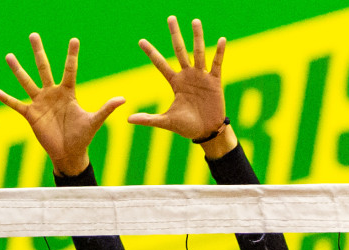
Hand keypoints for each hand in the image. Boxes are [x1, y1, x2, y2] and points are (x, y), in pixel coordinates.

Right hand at [0, 33, 124, 177]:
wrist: (69, 154)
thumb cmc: (83, 137)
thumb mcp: (94, 122)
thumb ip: (105, 109)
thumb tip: (123, 99)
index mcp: (68, 92)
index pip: (69, 70)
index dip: (72, 55)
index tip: (74, 39)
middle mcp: (52, 94)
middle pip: (44, 68)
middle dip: (38, 52)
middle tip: (33, 35)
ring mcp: (40, 103)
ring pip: (27, 82)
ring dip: (18, 70)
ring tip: (9, 56)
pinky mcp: (31, 115)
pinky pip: (16, 105)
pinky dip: (6, 99)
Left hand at [129, 16, 232, 154]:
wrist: (206, 132)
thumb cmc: (186, 126)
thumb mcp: (165, 122)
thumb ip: (148, 119)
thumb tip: (128, 119)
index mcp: (175, 83)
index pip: (160, 64)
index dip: (151, 53)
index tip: (141, 41)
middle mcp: (187, 76)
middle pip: (179, 50)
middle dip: (175, 35)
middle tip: (170, 18)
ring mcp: (201, 77)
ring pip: (198, 52)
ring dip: (197, 37)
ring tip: (195, 21)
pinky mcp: (214, 81)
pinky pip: (217, 64)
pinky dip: (219, 52)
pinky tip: (220, 40)